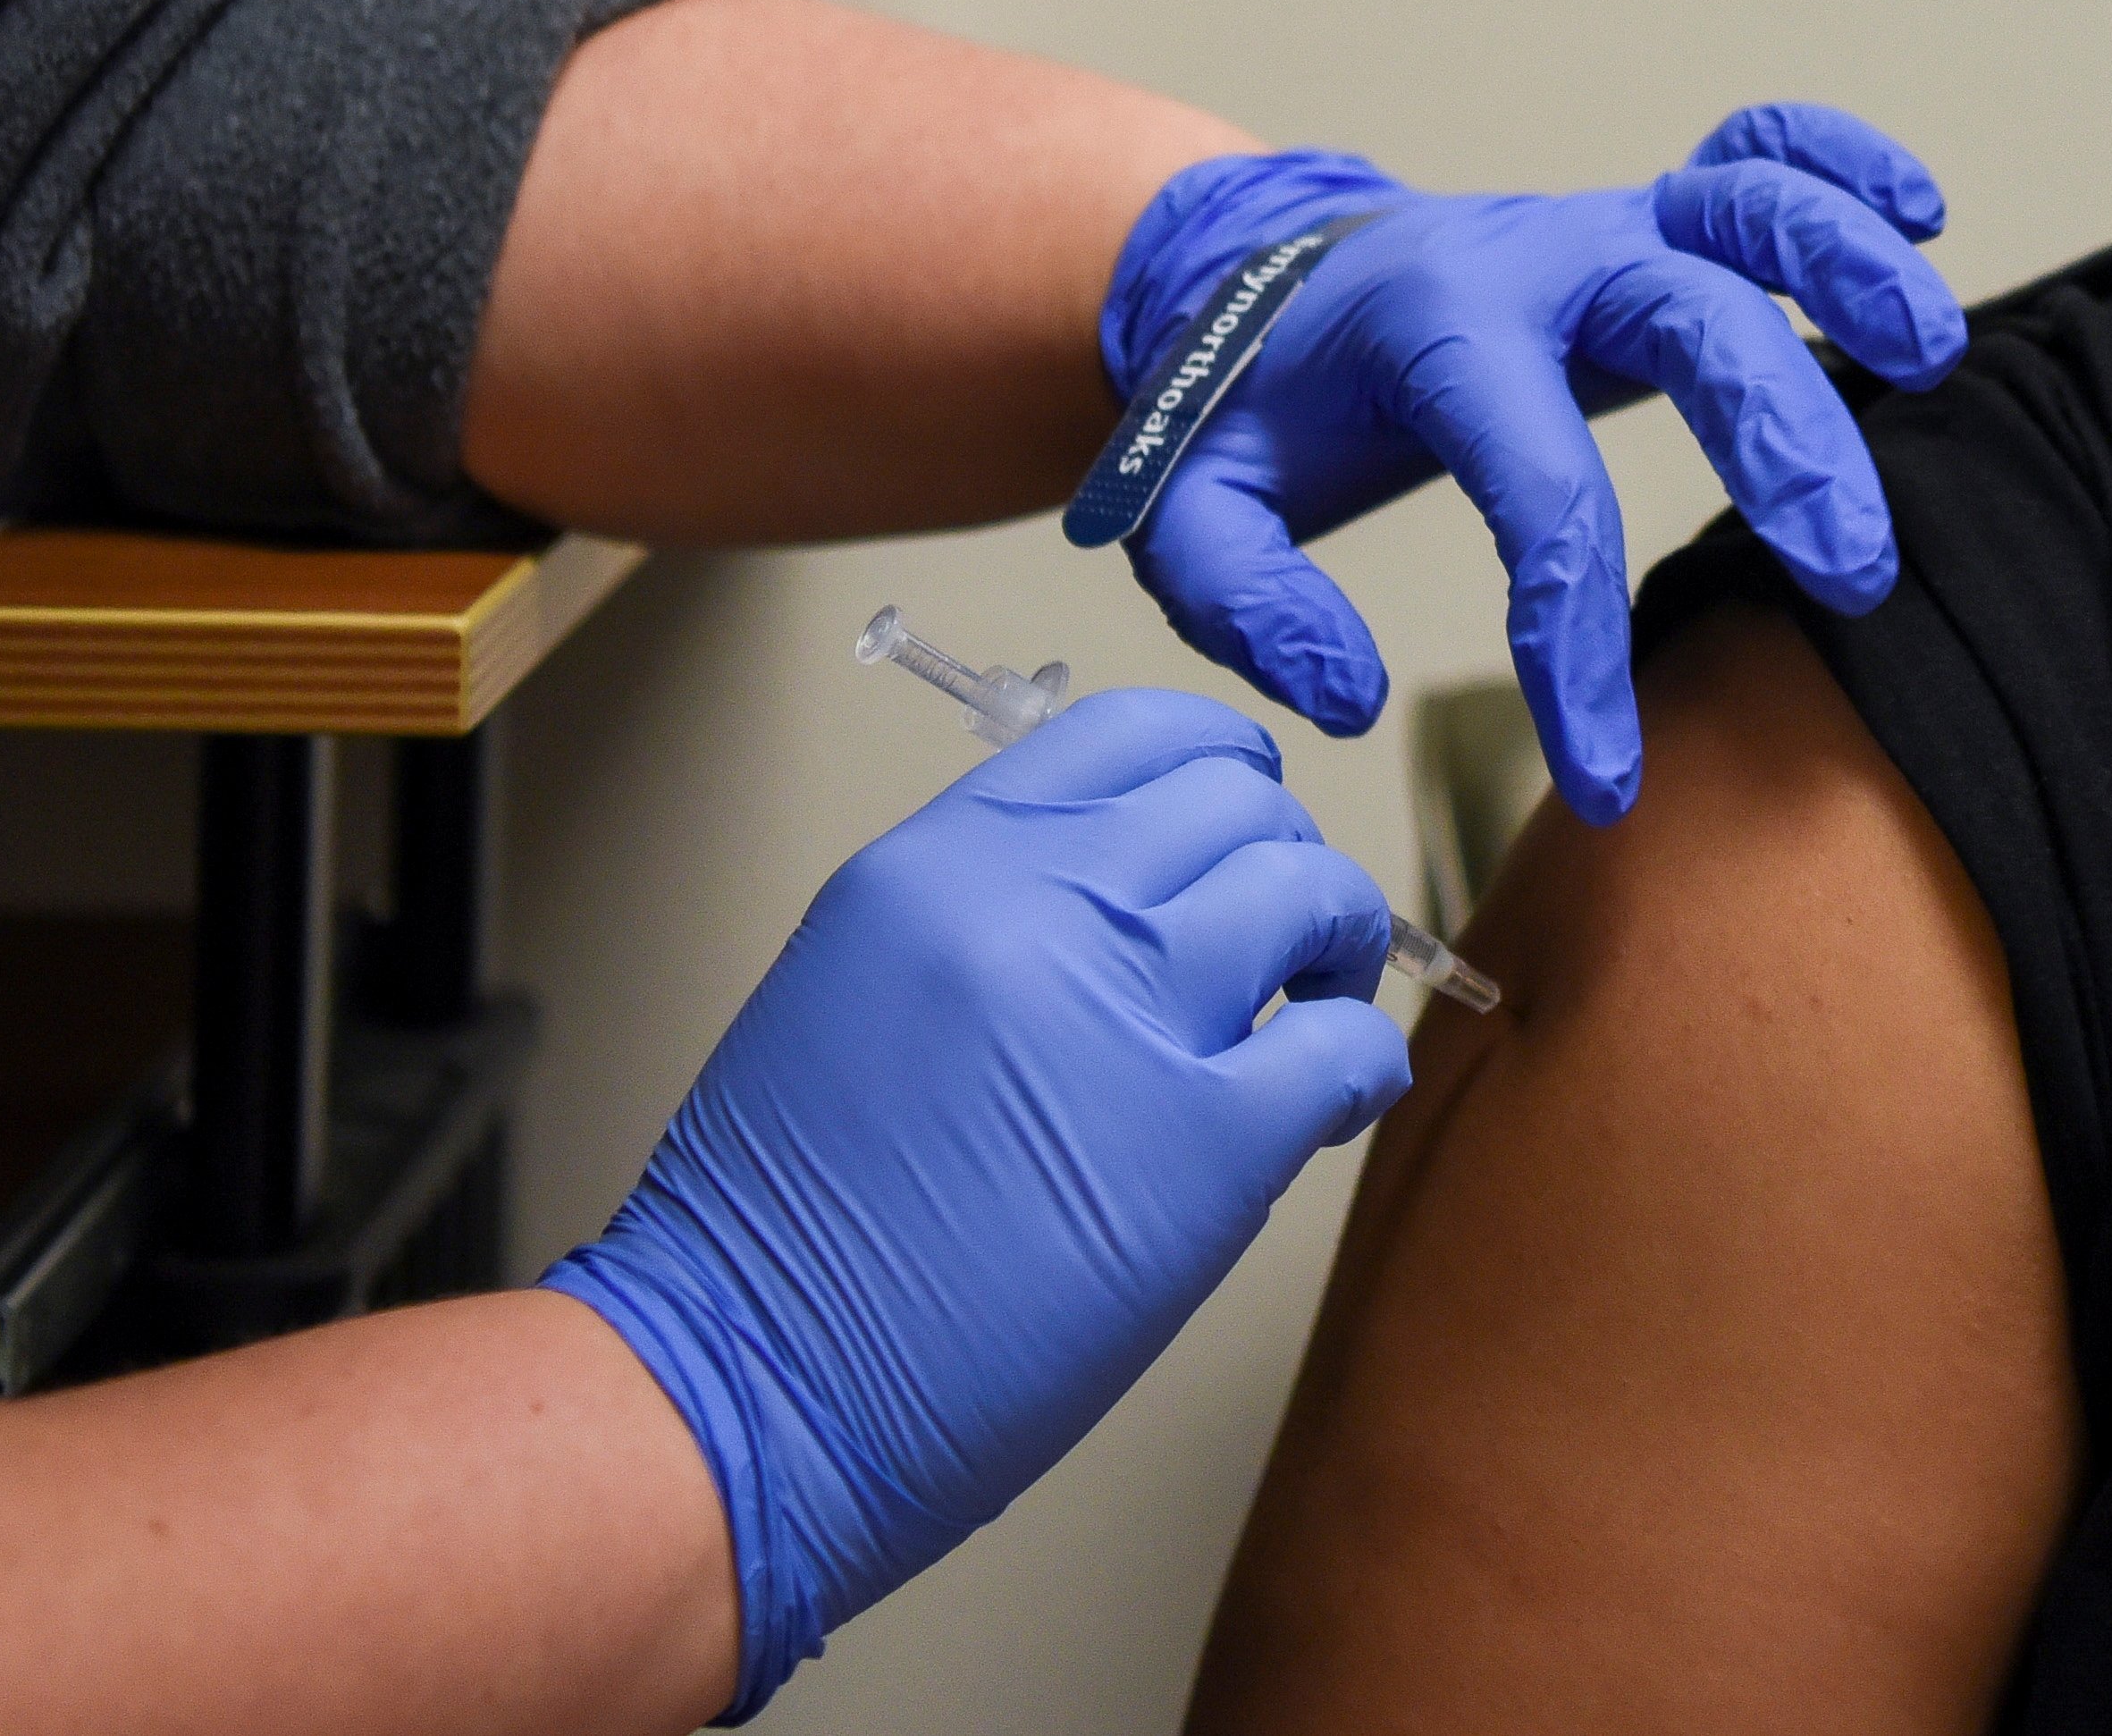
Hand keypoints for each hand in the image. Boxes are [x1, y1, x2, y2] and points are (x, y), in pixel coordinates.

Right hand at [543, 691, 1406, 1717]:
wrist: (750, 1377)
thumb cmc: (783, 1223)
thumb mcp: (856, 983)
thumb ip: (987, 911)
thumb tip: (1127, 894)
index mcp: (944, 860)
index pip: (1133, 734)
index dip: (1214, 771)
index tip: (1238, 820)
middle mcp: (1041, 907)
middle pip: (1240, 806)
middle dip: (1282, 859)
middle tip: (1285, 935)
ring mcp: (1128, 1018)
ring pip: (1312, 896)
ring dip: (1338, 942)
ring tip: (1316, 1007)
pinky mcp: (1204, 1148)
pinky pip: (1347, 1050)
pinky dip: (1361, 1064)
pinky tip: (1330, 1102)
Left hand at [1090, 106, 1964, 819]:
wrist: (1253, 279)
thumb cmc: (1246, 406)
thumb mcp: (1187, 515)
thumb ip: (1245, 603)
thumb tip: (1353, 689)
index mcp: (1431, 331)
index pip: (1538, 493)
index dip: (1579, 644)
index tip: (1608, 779)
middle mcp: (1537, 259)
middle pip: (1692, 319)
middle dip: (1785, 440)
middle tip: (1852, 575)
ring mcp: (1602, 227)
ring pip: (1747, 203)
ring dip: (1847, 266)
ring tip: (1928, 359)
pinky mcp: (1644, 219)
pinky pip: (1757, 148)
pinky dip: (1841, 161)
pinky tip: (1918, 211)